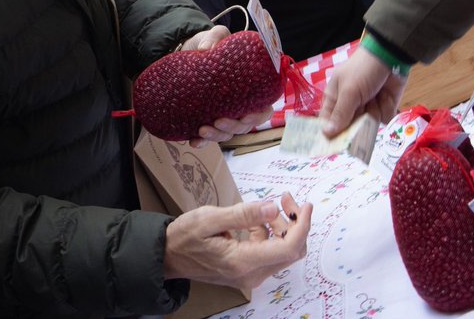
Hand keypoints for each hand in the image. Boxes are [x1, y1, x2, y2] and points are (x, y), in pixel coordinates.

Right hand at [163, 194, 311, 290]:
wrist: (168, 256)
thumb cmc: (184, 236)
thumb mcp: (210, 218)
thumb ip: (243, 214)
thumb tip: (273, 208)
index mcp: (242, 262)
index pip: (287, 248)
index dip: (302, 226)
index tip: (305, 205)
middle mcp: (251, 274)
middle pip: (290, 252)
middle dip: (295, 223)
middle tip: (285, 198)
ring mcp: (250, 276)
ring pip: (282, 253)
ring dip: (284, 228)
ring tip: (272, 205)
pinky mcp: (247, 272)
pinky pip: (269, 254)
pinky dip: (270, 234)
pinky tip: (256, 220)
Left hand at [179, 26, 273, 147]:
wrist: (189, 50)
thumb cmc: (211, 43)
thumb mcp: (216, 35)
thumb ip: (215, 37)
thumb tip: (206, 50)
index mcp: (251, 87)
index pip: (264, 108)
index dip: (258, 116)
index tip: (246, 115)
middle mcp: (240, 104)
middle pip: (245, 125)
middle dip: (234, 127)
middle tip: (217, 120)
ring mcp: (224, 113)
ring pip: (227, 133)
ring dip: (217, 136)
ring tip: (201, 130)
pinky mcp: (206, 117)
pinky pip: (207, 136)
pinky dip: (202, 141)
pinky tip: (193, 141)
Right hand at [319, 48, 405, 136]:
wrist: (390, 57)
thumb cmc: (362, 70)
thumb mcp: (349, 91)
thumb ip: (340, 114)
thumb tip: (325, 134)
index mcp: (335, 98)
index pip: (328, 122)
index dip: (329, 134)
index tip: (333, 147)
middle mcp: (350, 106)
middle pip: (349, 129)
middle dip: (355, 125)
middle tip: (360, 115)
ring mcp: (367, 108)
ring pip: (367, 126)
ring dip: (372, 113)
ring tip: (374, 97)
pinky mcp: (384, 108)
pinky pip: (383, 121)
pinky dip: (385, 109)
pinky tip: (385, 97)